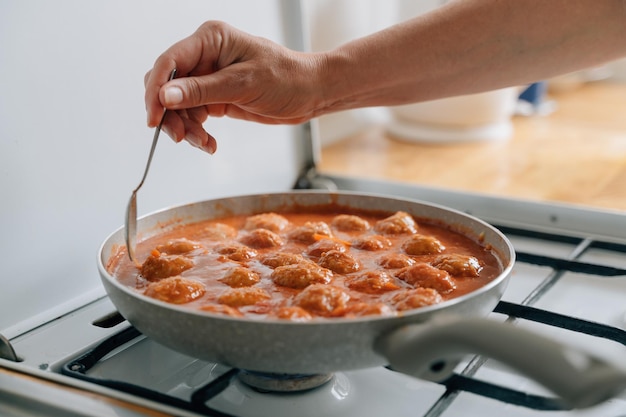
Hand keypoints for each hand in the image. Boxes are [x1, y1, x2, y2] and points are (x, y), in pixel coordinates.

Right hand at [144, 20, 326, 153]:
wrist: (310, 94)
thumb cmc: (286, 78)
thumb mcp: (243, 84)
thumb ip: (202, 91)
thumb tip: (166, 96)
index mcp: (211, 40)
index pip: (169, 62)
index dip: (156, 90)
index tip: (154, 117)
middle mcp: (205, 56)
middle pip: (168, 85)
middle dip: (170, 114)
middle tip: (179, 136)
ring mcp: (209, 77)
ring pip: (178, 105)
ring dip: (186, 128)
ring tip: (203, 143)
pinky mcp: (215, 97)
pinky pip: (193, 115)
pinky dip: (197, 132)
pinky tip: (209, 143)